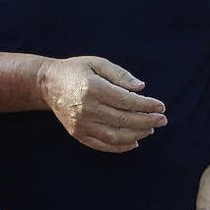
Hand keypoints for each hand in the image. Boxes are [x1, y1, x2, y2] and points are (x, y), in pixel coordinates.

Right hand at [37, 56, 165, 152]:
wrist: (47, 84)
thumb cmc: (75, 70)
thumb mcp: (97, 63)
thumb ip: (120, 74)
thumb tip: (141, 88)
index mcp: (93, 89)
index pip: (127, 101)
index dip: (147, 105)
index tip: (161, 106)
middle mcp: (87, 109)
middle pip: (124, 120)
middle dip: (147, 121)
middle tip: (162, 120)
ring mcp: (81, 124)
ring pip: (115, 136)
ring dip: (137, 134)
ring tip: (150, 129)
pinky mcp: (77, 133)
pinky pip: (102, 145)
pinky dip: (120, 146)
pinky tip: (134, 141)